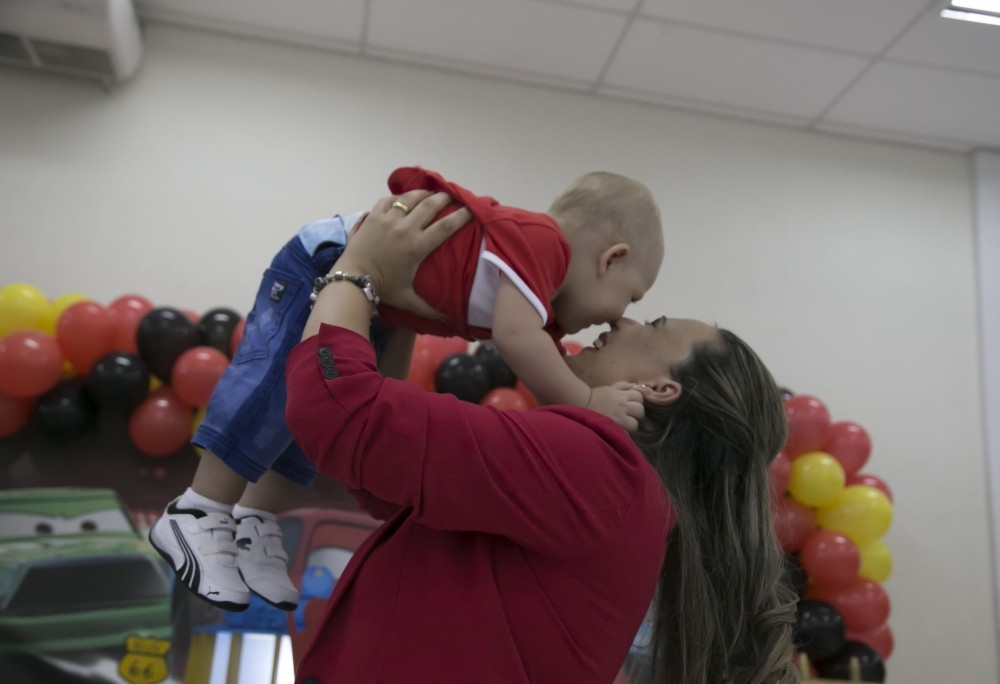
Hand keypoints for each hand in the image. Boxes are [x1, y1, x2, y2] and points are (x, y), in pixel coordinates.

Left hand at [336, 190, 471, 319]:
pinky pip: (389, 199)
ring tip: (430, 192)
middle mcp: (405, 228)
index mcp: (418, 246)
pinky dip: (398, 197)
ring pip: (410, 198)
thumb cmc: (382, 289)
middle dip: (445, 197)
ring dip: (423, 193)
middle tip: (453, 196)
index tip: (471, 209)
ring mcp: (388, 219)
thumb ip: (430, 310)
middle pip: (431, 204)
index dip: (462, 215)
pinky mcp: (373, 216)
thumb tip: (449, 322)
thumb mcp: (408, 300)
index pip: (446, 226)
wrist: (352, 278)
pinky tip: (403, 198)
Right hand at [586, 382, 644, 431]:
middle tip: (629, 414)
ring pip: (635, 424)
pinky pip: (626, 434)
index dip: (637, 400)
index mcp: (622, 395)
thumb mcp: (611, 387)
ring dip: (631, 424)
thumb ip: (623, 386)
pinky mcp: (614, 429)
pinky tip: (619, 430)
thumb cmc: (596, 396)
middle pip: (640, 410)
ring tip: (625, 424)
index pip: (639, 397)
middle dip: (636, 413)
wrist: (581, 404)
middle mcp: (623, 406)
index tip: (631, 403)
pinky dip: (623, 432)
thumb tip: (634, 386)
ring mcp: (619, 419)